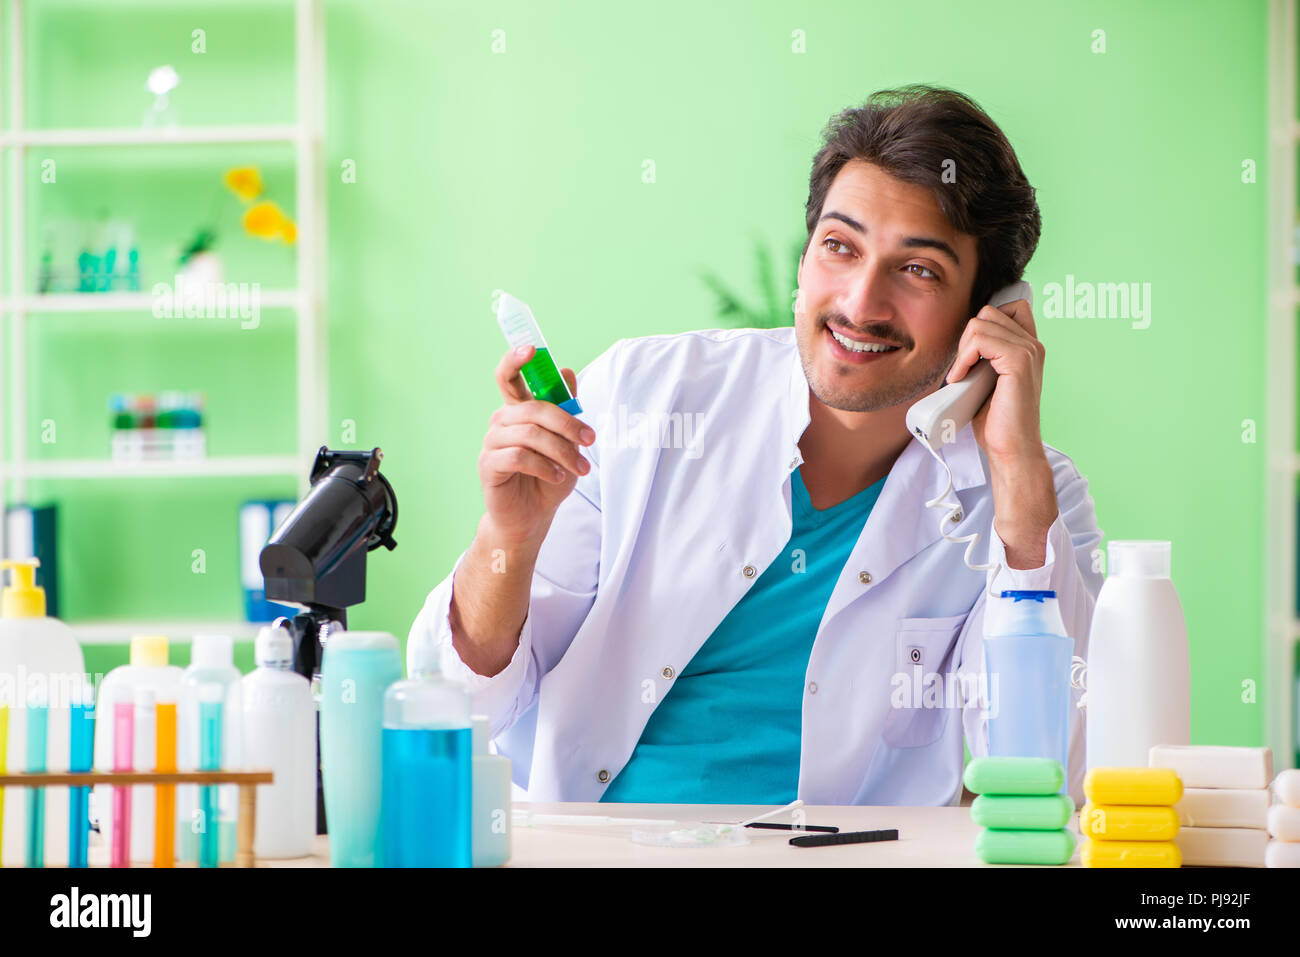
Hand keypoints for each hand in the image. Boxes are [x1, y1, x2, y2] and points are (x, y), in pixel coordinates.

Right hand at [478, 344, 594, 546]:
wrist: (533, 516)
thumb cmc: (548, 475)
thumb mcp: (567, 441)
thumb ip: (566, 408)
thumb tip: (567, 371)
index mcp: (519, 410)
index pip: (510, 377)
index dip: (516, 359)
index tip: (532, 349)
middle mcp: (502, 421)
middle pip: (532, 408)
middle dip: (567, 423)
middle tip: (590, 440)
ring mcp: (492, 442)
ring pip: (529, 433)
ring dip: (561, 450)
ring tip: (580, 468)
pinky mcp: (488, 464)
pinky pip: (518, 456)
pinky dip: (544, 465)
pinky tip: (557, 477)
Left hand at [944, 297, 1044, 466]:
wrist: (1010, 449)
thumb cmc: (997, 421)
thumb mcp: (988, 380)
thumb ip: (984, 357)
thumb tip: (960, 340)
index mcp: (1028, 347)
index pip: (1008, 307)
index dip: (983, 324)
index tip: (970, 354)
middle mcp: (1033, 345)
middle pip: (988, 312)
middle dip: (967, 337)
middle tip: (963, 368)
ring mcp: (1028, 351)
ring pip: (981, 323)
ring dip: (962, 350)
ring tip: (961, 376)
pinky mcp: (1018, 361)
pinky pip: (980, 339)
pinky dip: (963, 358)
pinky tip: (960, 378)